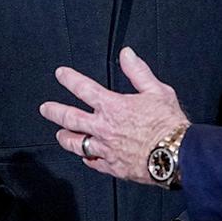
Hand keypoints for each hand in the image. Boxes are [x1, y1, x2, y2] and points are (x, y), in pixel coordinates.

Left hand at [40, 47, 187, 184]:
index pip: (83, 88)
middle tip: (45, 108)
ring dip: (66, 138)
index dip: (69, 79)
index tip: (60, 74)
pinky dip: (87, 158)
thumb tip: (127, 54)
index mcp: (112, 106)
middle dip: (55, 111)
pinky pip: (93, 163)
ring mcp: (106, 149)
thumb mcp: (156, 90)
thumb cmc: (168, 123)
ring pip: (77, 144)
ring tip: (59, 134)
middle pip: (71, 118)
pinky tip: (86, 157)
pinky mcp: (113, 166)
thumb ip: (138, 72)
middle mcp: (104, 128)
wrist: (176, 154)